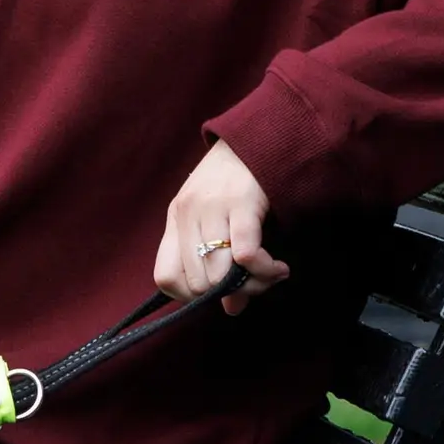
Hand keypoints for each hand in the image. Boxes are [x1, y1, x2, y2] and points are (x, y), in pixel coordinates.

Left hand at [158, 138, 291, 312]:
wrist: (261, 135)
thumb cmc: (237, 180)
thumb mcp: (217, 218)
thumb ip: (218, 262)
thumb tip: (231, 309)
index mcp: (176, 219)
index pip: (165, 277)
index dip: (192, 296)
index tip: (220, 291)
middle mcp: (188, 214)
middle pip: (198, 282)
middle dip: (230, 293)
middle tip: (256, 283)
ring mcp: (212, 208)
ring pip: (221, 274)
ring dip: (253, 284)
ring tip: (272, 275)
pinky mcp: (241, 203)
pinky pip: (245, 255)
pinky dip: (264, 271)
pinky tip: (278, 268)